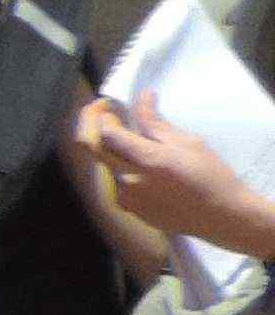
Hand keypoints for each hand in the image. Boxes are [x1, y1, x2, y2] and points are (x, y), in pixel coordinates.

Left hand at [81, 92, 274, 260]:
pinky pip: (116, 182)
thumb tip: (142, 98)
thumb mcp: (188, 143)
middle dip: (91, 124)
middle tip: (104, 112)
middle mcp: (129, 182)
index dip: (101, 115)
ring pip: (105, 165)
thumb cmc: (212, 177)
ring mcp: (126, 199)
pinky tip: (141, 165)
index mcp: (147, 161)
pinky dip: (121, 167)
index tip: (109, 105)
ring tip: (131, 139)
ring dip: (111, 148)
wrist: (223, 217)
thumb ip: (155, 123)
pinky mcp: (130, 210)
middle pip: (92, 148)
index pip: (106, 133)